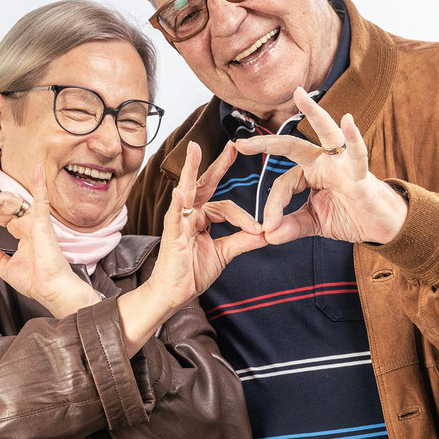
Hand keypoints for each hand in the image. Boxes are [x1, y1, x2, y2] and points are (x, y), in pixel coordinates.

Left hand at [0, 165, 96, 318]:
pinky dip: (40, 183)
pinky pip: (41, 199)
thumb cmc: (35, 281)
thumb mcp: (2, 264)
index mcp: (20, 230)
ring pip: (8, 200)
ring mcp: (34, 221)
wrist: (50, 291)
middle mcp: (26, 222)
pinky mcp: (42, 223)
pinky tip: (36, 170)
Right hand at [142, 141, 266, 309]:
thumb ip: (243, 241)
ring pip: (188, 191)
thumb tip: (267, 232)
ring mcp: (179, 221)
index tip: (258, 230)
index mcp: (202, 216)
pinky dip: (177, 203)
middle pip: (205, 184)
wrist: (174, 293)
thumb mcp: (224, 253)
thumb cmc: (192, 271)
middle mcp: (189, 213)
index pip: (226, 207)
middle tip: (233, 144)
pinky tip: (179, 191)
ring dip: (191, 169)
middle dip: (218, 164)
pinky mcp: (171, 233)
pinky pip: (174, 215)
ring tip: (194, 149)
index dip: (243, 218)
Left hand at [233, 86, 407, 245]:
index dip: (272, 206)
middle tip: (241, 143)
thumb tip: (268, 235)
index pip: (282, 184)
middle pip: (292, 147)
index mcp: (310, 173)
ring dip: (314, 113)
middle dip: (266, 143)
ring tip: (300, 94)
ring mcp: (342, 164)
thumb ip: (291, 227)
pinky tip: (348, 121)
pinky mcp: (360, 173)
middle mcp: (323, 162)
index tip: (268, 228)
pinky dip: (353, 138)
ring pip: (325, 134)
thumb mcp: (313, 223)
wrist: (380, 227)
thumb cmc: (349, 216)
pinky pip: (356, 154)